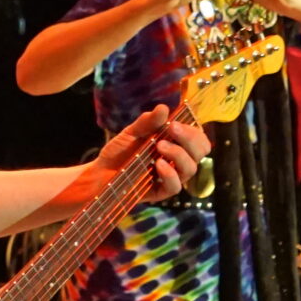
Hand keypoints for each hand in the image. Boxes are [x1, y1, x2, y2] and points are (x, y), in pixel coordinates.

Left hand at [94, 104, 208, 202]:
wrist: (100, 171)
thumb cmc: (119, 152)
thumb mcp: (131, 133)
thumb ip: (147, 122)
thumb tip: (163, 108)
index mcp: (175, 145)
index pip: (198, 139)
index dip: (193, 131)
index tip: (175, 124)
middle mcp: (177, 161)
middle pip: (200, 152)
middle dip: (190, 139)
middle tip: (172, 130)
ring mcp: (170, 177)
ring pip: (191, 168)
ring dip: (178, 154)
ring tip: (159, 146)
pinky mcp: (160, 192)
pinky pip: (175, 186)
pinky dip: (169, 174)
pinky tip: (158, 165)